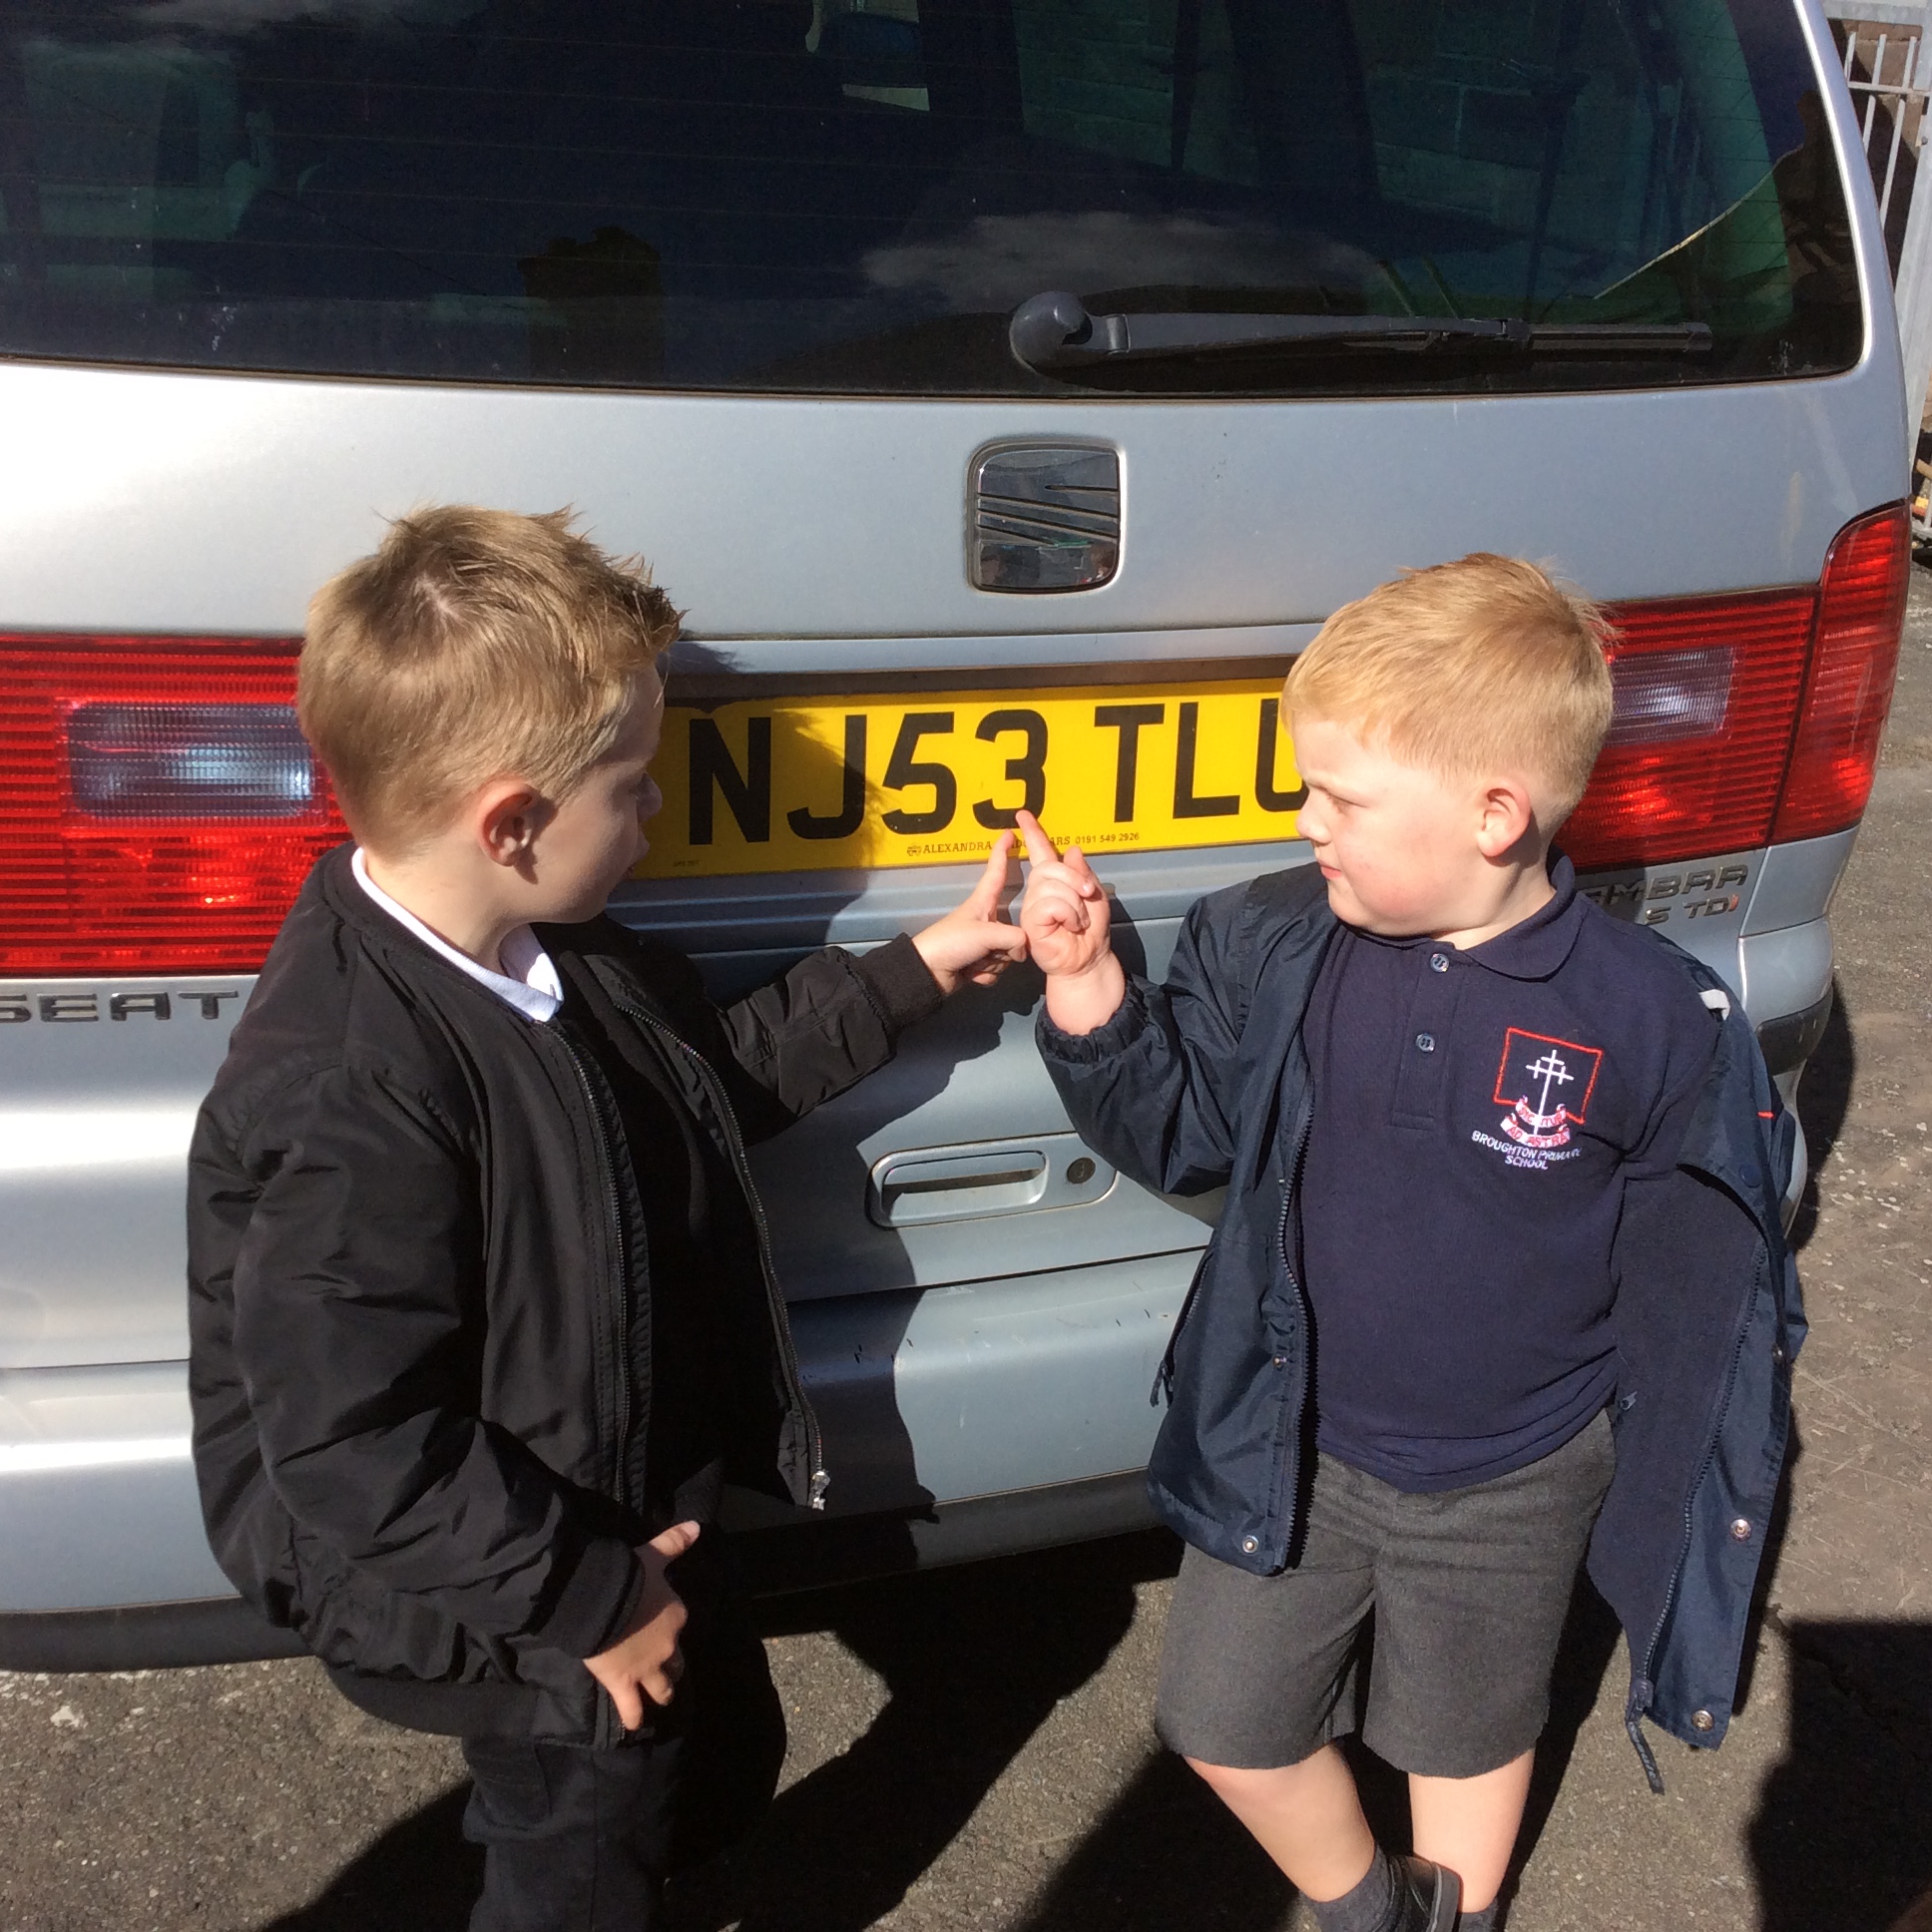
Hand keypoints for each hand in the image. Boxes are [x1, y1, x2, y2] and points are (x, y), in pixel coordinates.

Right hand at [582, 1519, 699, 1729]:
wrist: (602, 1599)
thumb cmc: (629, 1575)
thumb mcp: (654, 1555)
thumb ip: (676, 1542)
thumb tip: (697, 1526)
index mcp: (676, 1615)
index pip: (678, 1625)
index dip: (668, 1627)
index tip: (658, 1626)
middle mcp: (668, 1646)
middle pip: (676, 1663)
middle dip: (671, 1666)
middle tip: (662, 1668)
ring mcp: (647, 1669)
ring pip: (662, 1688)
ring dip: (661, 1692)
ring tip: (657, 1696)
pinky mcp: (623, 1683)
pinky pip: (632, 1709)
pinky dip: (634, 1717)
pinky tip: (634, 1724)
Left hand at [910, 831, 1029, 992]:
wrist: (928, 974)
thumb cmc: (951, 942)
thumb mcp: (986, 935)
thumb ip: (1015, 939)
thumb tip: (1023, 950)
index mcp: (983, 902)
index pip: (996, 871)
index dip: (1002, 852)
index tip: (1009, 832)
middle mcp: (986, 920)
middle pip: (1016, 927)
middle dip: (1007, 945)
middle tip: (988, 949)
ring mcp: (984, 942)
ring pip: (1008, 952)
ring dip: (993, 961)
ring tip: (973, 961)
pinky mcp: (980, 961)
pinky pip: (997, 968)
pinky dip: (986, 974)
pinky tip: (970, 973)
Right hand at [1016, 811, 1125, 1033]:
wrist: (1088, 959)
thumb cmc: (1091, 931)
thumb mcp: (1094, 896)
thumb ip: (1082, 873)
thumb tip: (1071, 851)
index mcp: (1053, 882)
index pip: (1040, 852)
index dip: (1033, 833)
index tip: (1023, 815)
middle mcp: (1038, 892)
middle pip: (1048, 867)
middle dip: (1073, 879)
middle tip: (1087, 896)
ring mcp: (1032, 907)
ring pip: (1051, 886)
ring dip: (1075, 903)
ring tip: (1078, 920)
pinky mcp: (1031, 923)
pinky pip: (1050, 904)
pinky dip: (1069, 913)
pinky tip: (1070, 926)